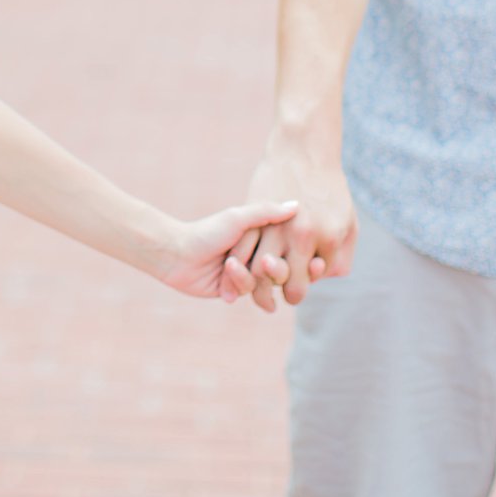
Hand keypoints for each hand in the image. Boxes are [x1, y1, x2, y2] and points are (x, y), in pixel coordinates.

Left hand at [154, 199, 300, 298]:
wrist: (178, 254)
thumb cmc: (208, 231)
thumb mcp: (238, 218)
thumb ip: (267, 213)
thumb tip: (297, 205)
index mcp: (263, 235)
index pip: (293, 247)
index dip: (304, 255)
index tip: (317, 262)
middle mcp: (258, 254)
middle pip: (284, 269)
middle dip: (278, 269)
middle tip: (267, 263)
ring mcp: (249, 272)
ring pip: (267, 283)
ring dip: (251, 275)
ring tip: (230, 264)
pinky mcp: (237, 288)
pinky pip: (250, 292)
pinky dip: (238, 283)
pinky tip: (225, 276)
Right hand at [226, 144, 355, 311]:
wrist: (303, 150)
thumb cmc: (330, 189)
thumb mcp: (348, 224)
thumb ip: (340, 258)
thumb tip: (320, 279)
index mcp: (328, 237)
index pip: (309, 282)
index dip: (300, 286)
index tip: (296, 280)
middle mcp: (302, 234)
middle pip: (287, 285)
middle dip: (281, 293)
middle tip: (278, 287)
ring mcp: (276, 224)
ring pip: (259, 272)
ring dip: (256, 283)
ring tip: (257, 282)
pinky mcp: (254, 214)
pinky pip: (242, 250)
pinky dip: (240, 264)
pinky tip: (243, 264)